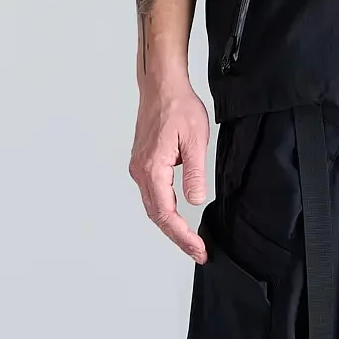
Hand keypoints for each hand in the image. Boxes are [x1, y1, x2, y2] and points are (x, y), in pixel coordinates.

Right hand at [129, 78, 210, 260]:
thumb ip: (195, 173)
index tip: (198, 249)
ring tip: (191, 240)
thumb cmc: (178, 107)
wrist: (161, 86)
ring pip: (153, 207)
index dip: (183, 236)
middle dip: (178, 237)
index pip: (167, 213)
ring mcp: (139, 168)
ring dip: (171, 226)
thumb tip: (195, 201)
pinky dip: (165, 210)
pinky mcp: (143, 163)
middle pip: (157, 216)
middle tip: (198, 252)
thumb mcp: (195, 140)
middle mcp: (140, 172)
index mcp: (152, 169)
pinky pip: (152, 194)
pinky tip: (179, 216)